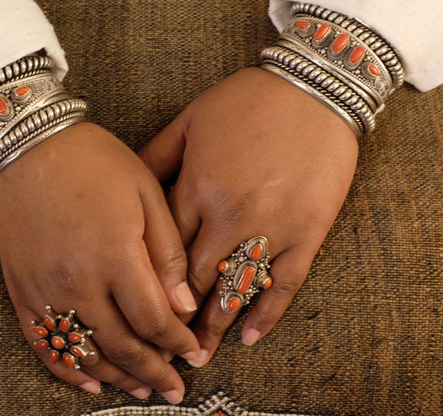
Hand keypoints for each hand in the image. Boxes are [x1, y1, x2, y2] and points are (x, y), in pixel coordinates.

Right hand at [0, 122, 198, 402]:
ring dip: (117, 377)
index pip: (155, 321)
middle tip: (174, 388)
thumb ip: (167, 254)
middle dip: (153, 371)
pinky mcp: (20, 290)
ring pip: (86, 353)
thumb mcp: (146, 195)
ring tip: (141, 390)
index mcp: (115, 255)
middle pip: (122, 346)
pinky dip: (68, 368)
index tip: (194, 355)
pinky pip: (44, 344)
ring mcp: (44, 290)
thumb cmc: (95, 163)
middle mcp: (78, 281)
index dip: (178, 344)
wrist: (29, 146)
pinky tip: (89, 381)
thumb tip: (184, 308)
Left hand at [139, 68, 357, 364]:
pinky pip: (285, 284)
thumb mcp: (189, 121)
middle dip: (177, 320)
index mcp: (197, 189)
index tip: (138, 313)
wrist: (313, 86)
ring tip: (199, 357)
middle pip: (196, 282)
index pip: (166, 253)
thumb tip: (128, 187)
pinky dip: (269, 314)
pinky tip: (252, 336)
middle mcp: (230, 216)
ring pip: (237, 291)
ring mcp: (272, 227)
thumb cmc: (246, 101)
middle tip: (162, 350)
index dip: (151, 288)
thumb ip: (156, 158)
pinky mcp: (308, 232)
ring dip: (216, 327)